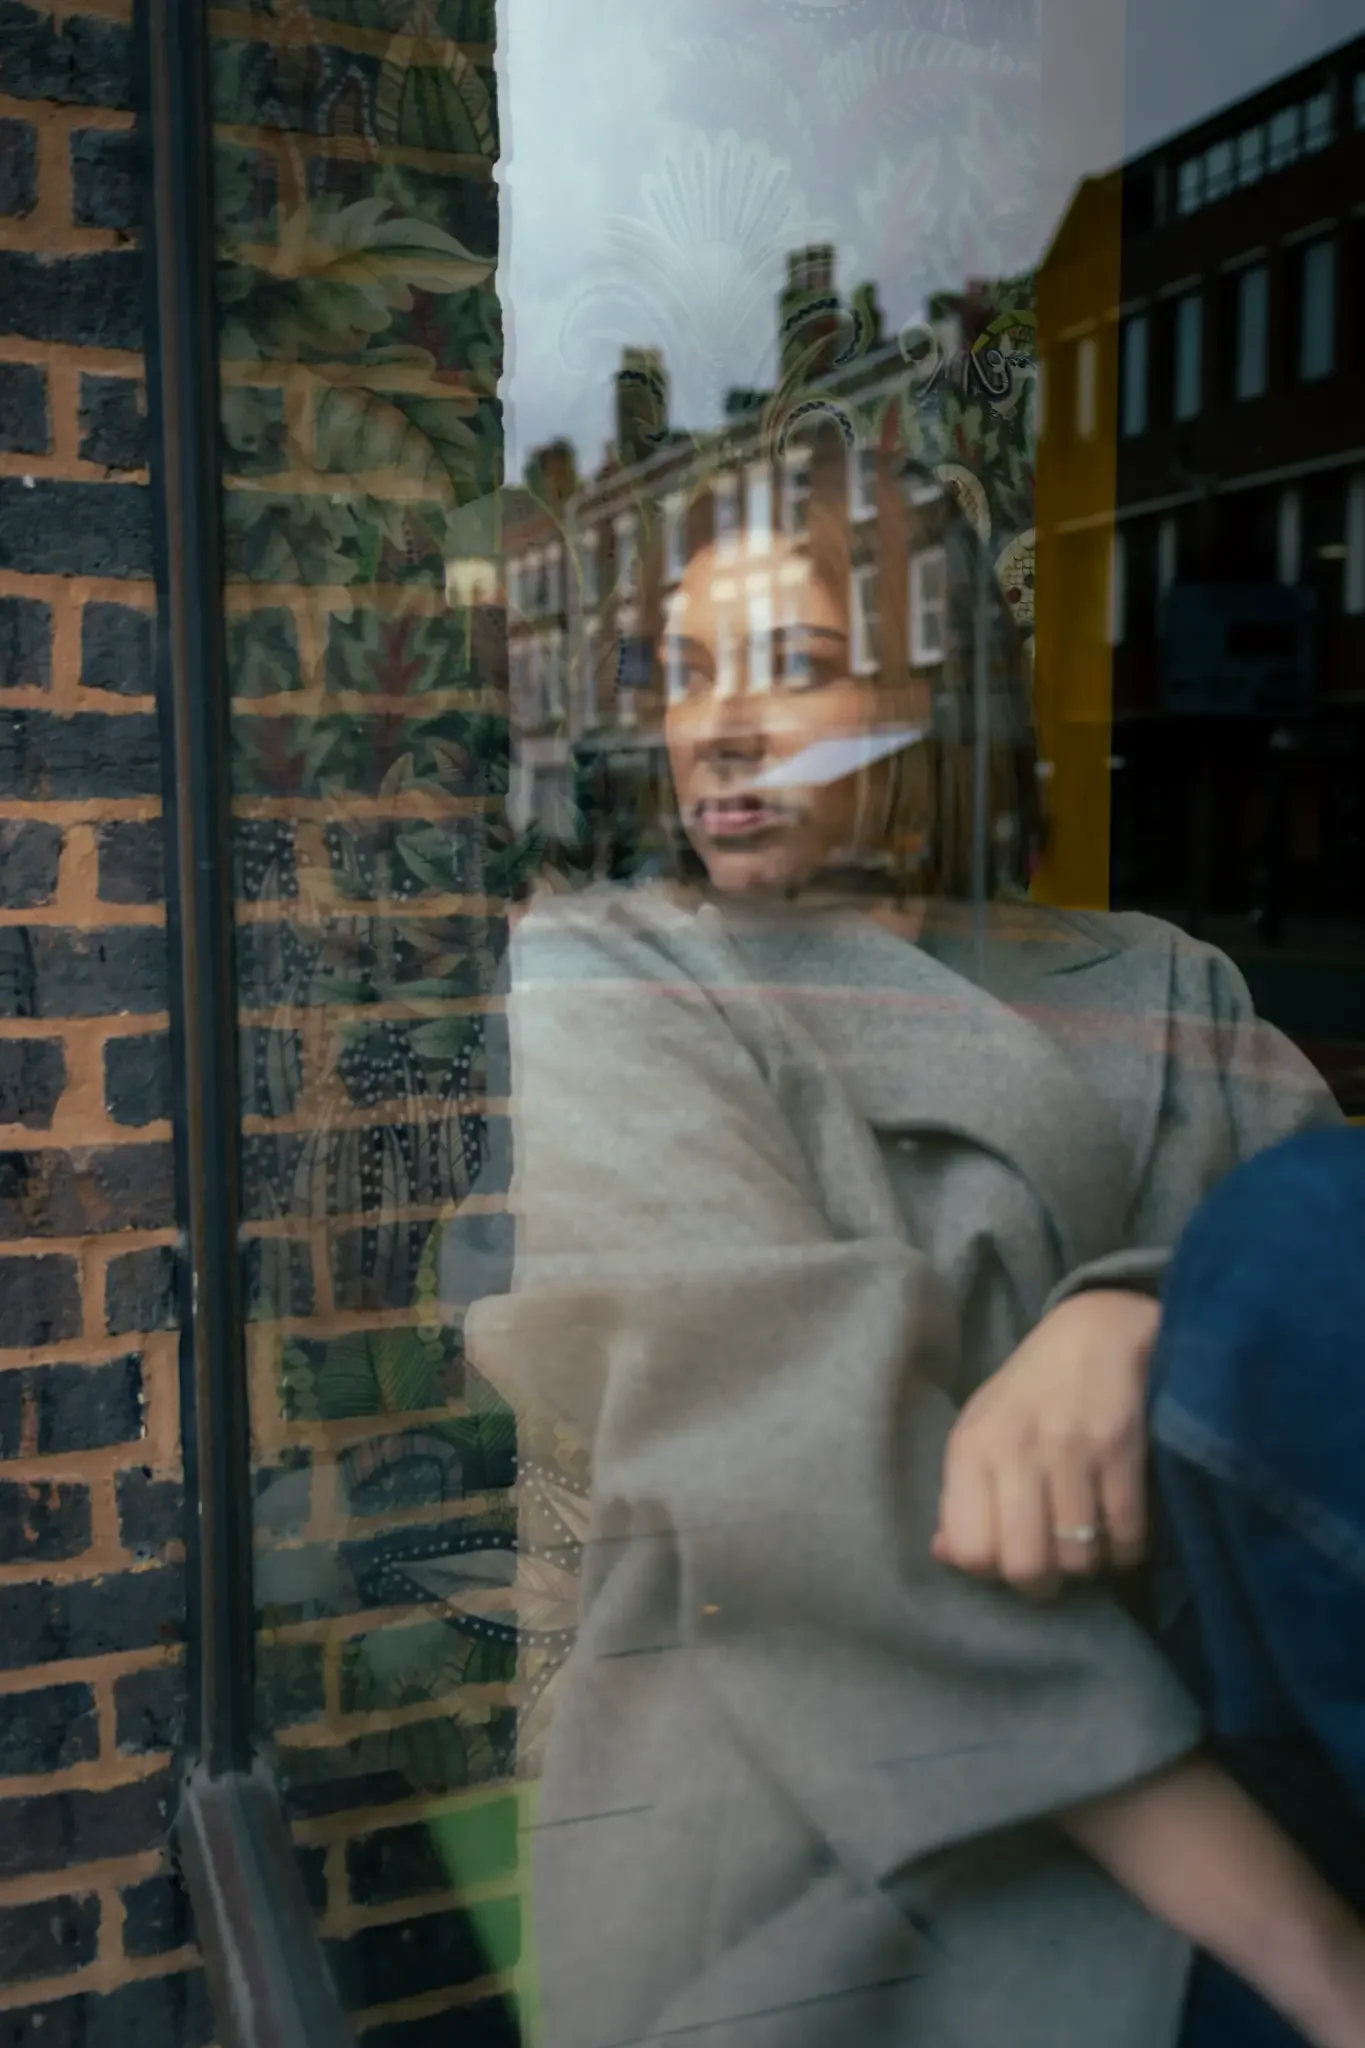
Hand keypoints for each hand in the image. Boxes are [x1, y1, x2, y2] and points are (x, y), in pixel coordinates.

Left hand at [932, 1288, 1159, 1597]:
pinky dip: (1125, 1549)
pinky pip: (1125, 1536)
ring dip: (1087, 1564)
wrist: (1097, 1332)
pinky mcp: (1121, 1449)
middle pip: (1024, 1565)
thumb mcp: (980, 1430)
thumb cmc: (1030, 1391)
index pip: (969, 1549)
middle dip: (1042, 1584)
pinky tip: (1118, 1532)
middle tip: (1052, 1568)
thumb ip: (961, 1495)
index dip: (990, 1571)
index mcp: (971, 1447)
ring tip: (1086, 1542)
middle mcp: (1015, 1449)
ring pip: (1078, 1558)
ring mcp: (1070, 1449)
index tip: (1008, 1557)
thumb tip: (946, 1556)